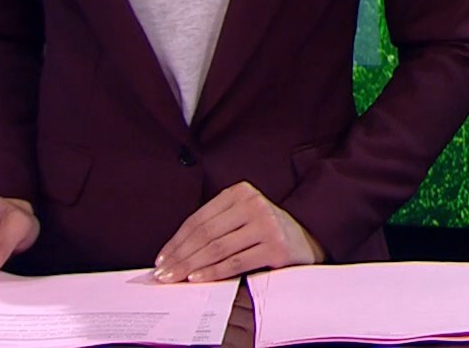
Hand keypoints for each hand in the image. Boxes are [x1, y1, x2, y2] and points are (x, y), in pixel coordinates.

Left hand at [153, 181, 323, 282]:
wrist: (306, 240)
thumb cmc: (265, 231)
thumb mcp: (241, 217)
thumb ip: (215, 227)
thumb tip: (174, 253)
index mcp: (240, 192)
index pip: (199, 218)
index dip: (177, 241)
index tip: (162, 258)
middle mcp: (254, 204)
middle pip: (206, 234)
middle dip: (180, 256)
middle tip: (163, 273)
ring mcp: (267, 224)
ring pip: (218, 248)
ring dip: (192, 266)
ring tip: (176, 278)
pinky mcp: (275, 246)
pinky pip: (236, 262)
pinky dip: (214, 272)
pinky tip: (198, 278)